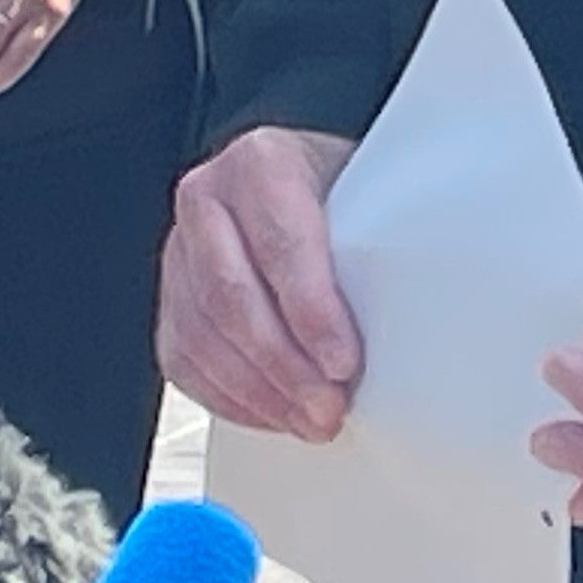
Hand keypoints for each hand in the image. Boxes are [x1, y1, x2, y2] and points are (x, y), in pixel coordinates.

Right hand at [160, 126, 362, 438]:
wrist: (304, 183)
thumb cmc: (343, 189)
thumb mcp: (367, 190)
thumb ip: (377, 238)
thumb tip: (411, 315)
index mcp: (260, 162)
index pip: (282, 244)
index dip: (312, 311)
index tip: (344, 362)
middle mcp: (207, 200)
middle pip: (232, 297)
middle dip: (284, 365)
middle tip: (328, 406)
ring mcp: (179, 251)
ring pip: (202, 337)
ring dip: (259, 392)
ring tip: (310, 419)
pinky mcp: (171, 298)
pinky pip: (185, 360)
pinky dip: (230, 398)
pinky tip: (274, 413)